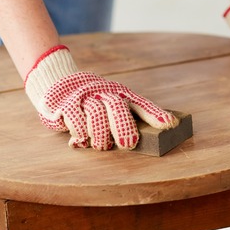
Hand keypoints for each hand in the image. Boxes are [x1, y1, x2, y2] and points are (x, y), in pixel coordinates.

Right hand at [24, 45, 178, 149]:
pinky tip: (82, 139)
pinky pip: (75, 117)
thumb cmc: (95, 101)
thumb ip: (132, 119)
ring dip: (100, 134)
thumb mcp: (114, 106)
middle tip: (127, 145)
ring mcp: (86, 97)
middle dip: (124, 127)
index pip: (141, 103)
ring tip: (102, 145)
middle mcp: (105, 93)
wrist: (60, 84)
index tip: (170, 125)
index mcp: (121, 94)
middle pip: (117, 107)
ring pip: (96, 113)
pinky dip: (80, 132)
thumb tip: (164, 128)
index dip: (155, 114)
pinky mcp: (68, 103)